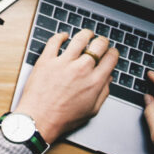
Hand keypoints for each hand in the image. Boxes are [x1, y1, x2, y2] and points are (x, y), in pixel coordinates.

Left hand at [14, 29, 118, 143]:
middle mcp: (81, 69)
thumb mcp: (91, 111)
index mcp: (94, 82)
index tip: (111, 52)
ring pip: (79, 39)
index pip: (110, 58)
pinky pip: (55, 41)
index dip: (113, 53)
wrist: (39, 119)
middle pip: (98, 45)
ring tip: (87, 34)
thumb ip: (103, 92)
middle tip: (101, 42)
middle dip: (102, 41)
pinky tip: (63, 36)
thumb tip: (108, 79)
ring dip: (86, 34)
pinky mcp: (47, 60)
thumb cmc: (63, 118)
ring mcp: (63, 62)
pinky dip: (60, 36)